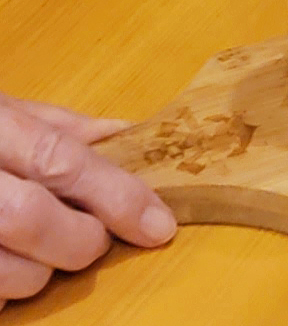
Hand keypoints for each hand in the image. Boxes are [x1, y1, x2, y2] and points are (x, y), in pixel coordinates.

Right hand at [0, 94, 175, 308]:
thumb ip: (55, 125)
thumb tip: (125, 134)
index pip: (63, 162)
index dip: (118, 197)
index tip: (158, 225)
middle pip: (35, 223)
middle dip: (80, 241)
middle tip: (92, 238)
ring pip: (7, 276)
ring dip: (38, 273)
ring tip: (35, 250)